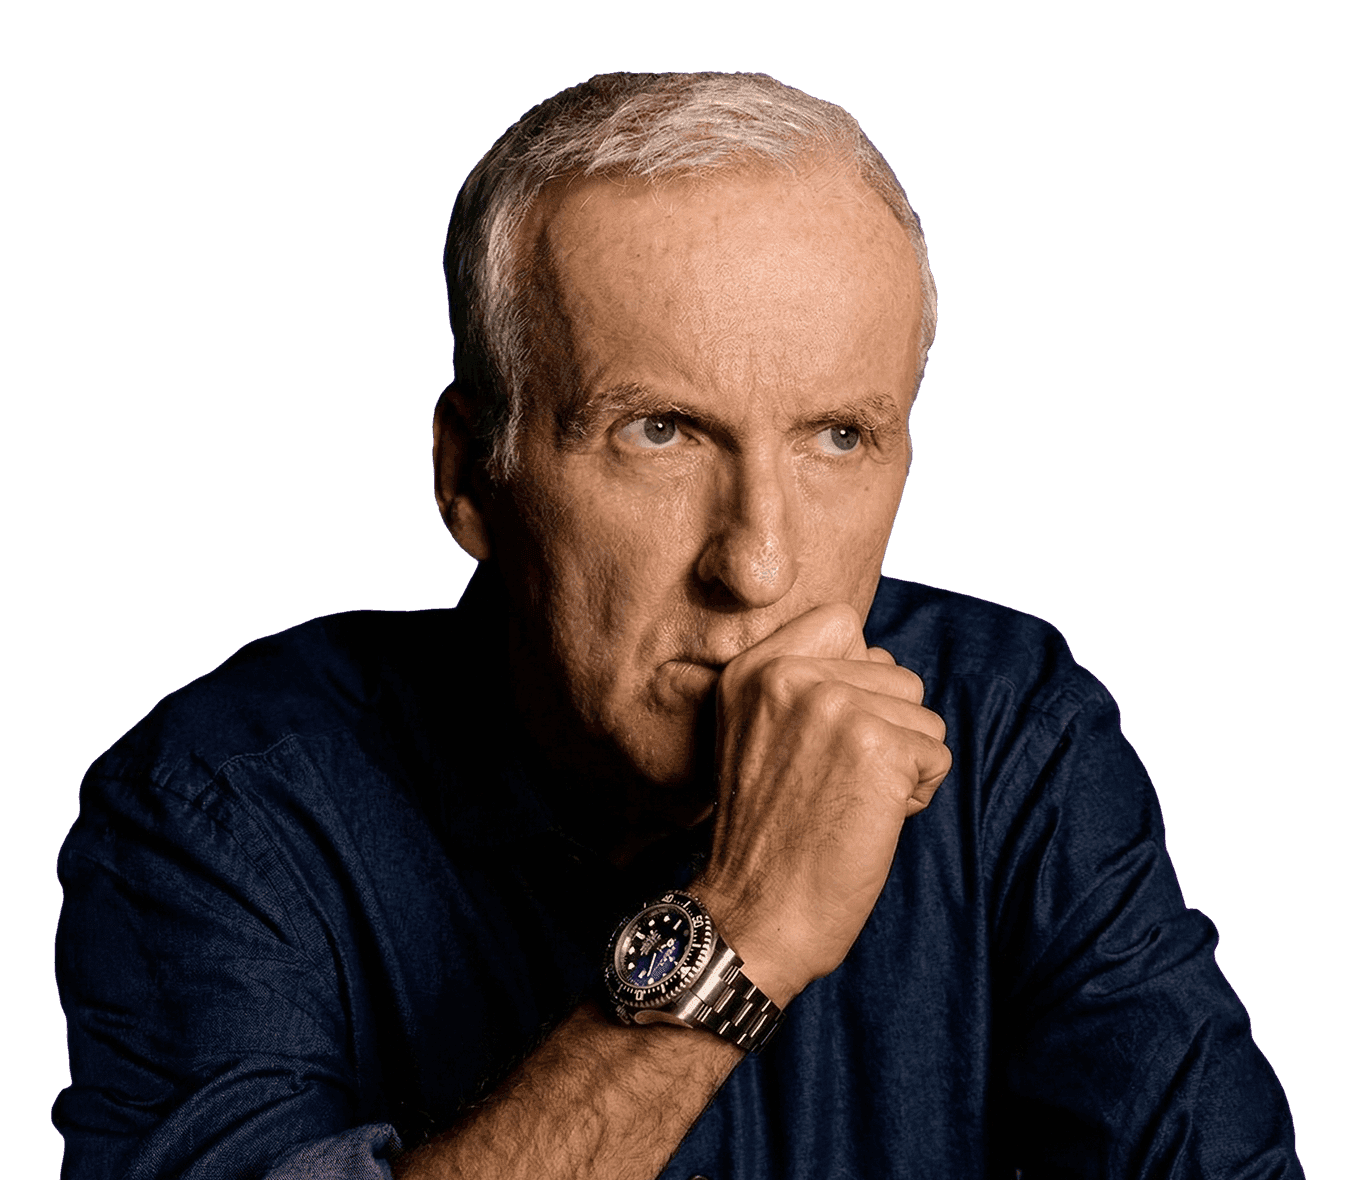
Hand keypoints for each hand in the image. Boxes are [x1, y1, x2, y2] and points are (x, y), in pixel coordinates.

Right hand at [691, 604, 950, 1004]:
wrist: (753, 915)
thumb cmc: (766, 836)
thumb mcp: (755, 734)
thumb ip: (802, 685)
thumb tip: (878, 658)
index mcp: (754, 668)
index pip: (843, 623)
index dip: (855, 676)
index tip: (825, 733)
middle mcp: (789, 675)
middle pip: (894, 675)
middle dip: (883, 731)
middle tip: (832, 784)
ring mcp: (834, 706)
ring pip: (922, 717)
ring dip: (902, 764)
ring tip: (847, 803)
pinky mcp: (878, 747)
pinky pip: (936, 756)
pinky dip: (915, 795)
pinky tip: (868, 822)